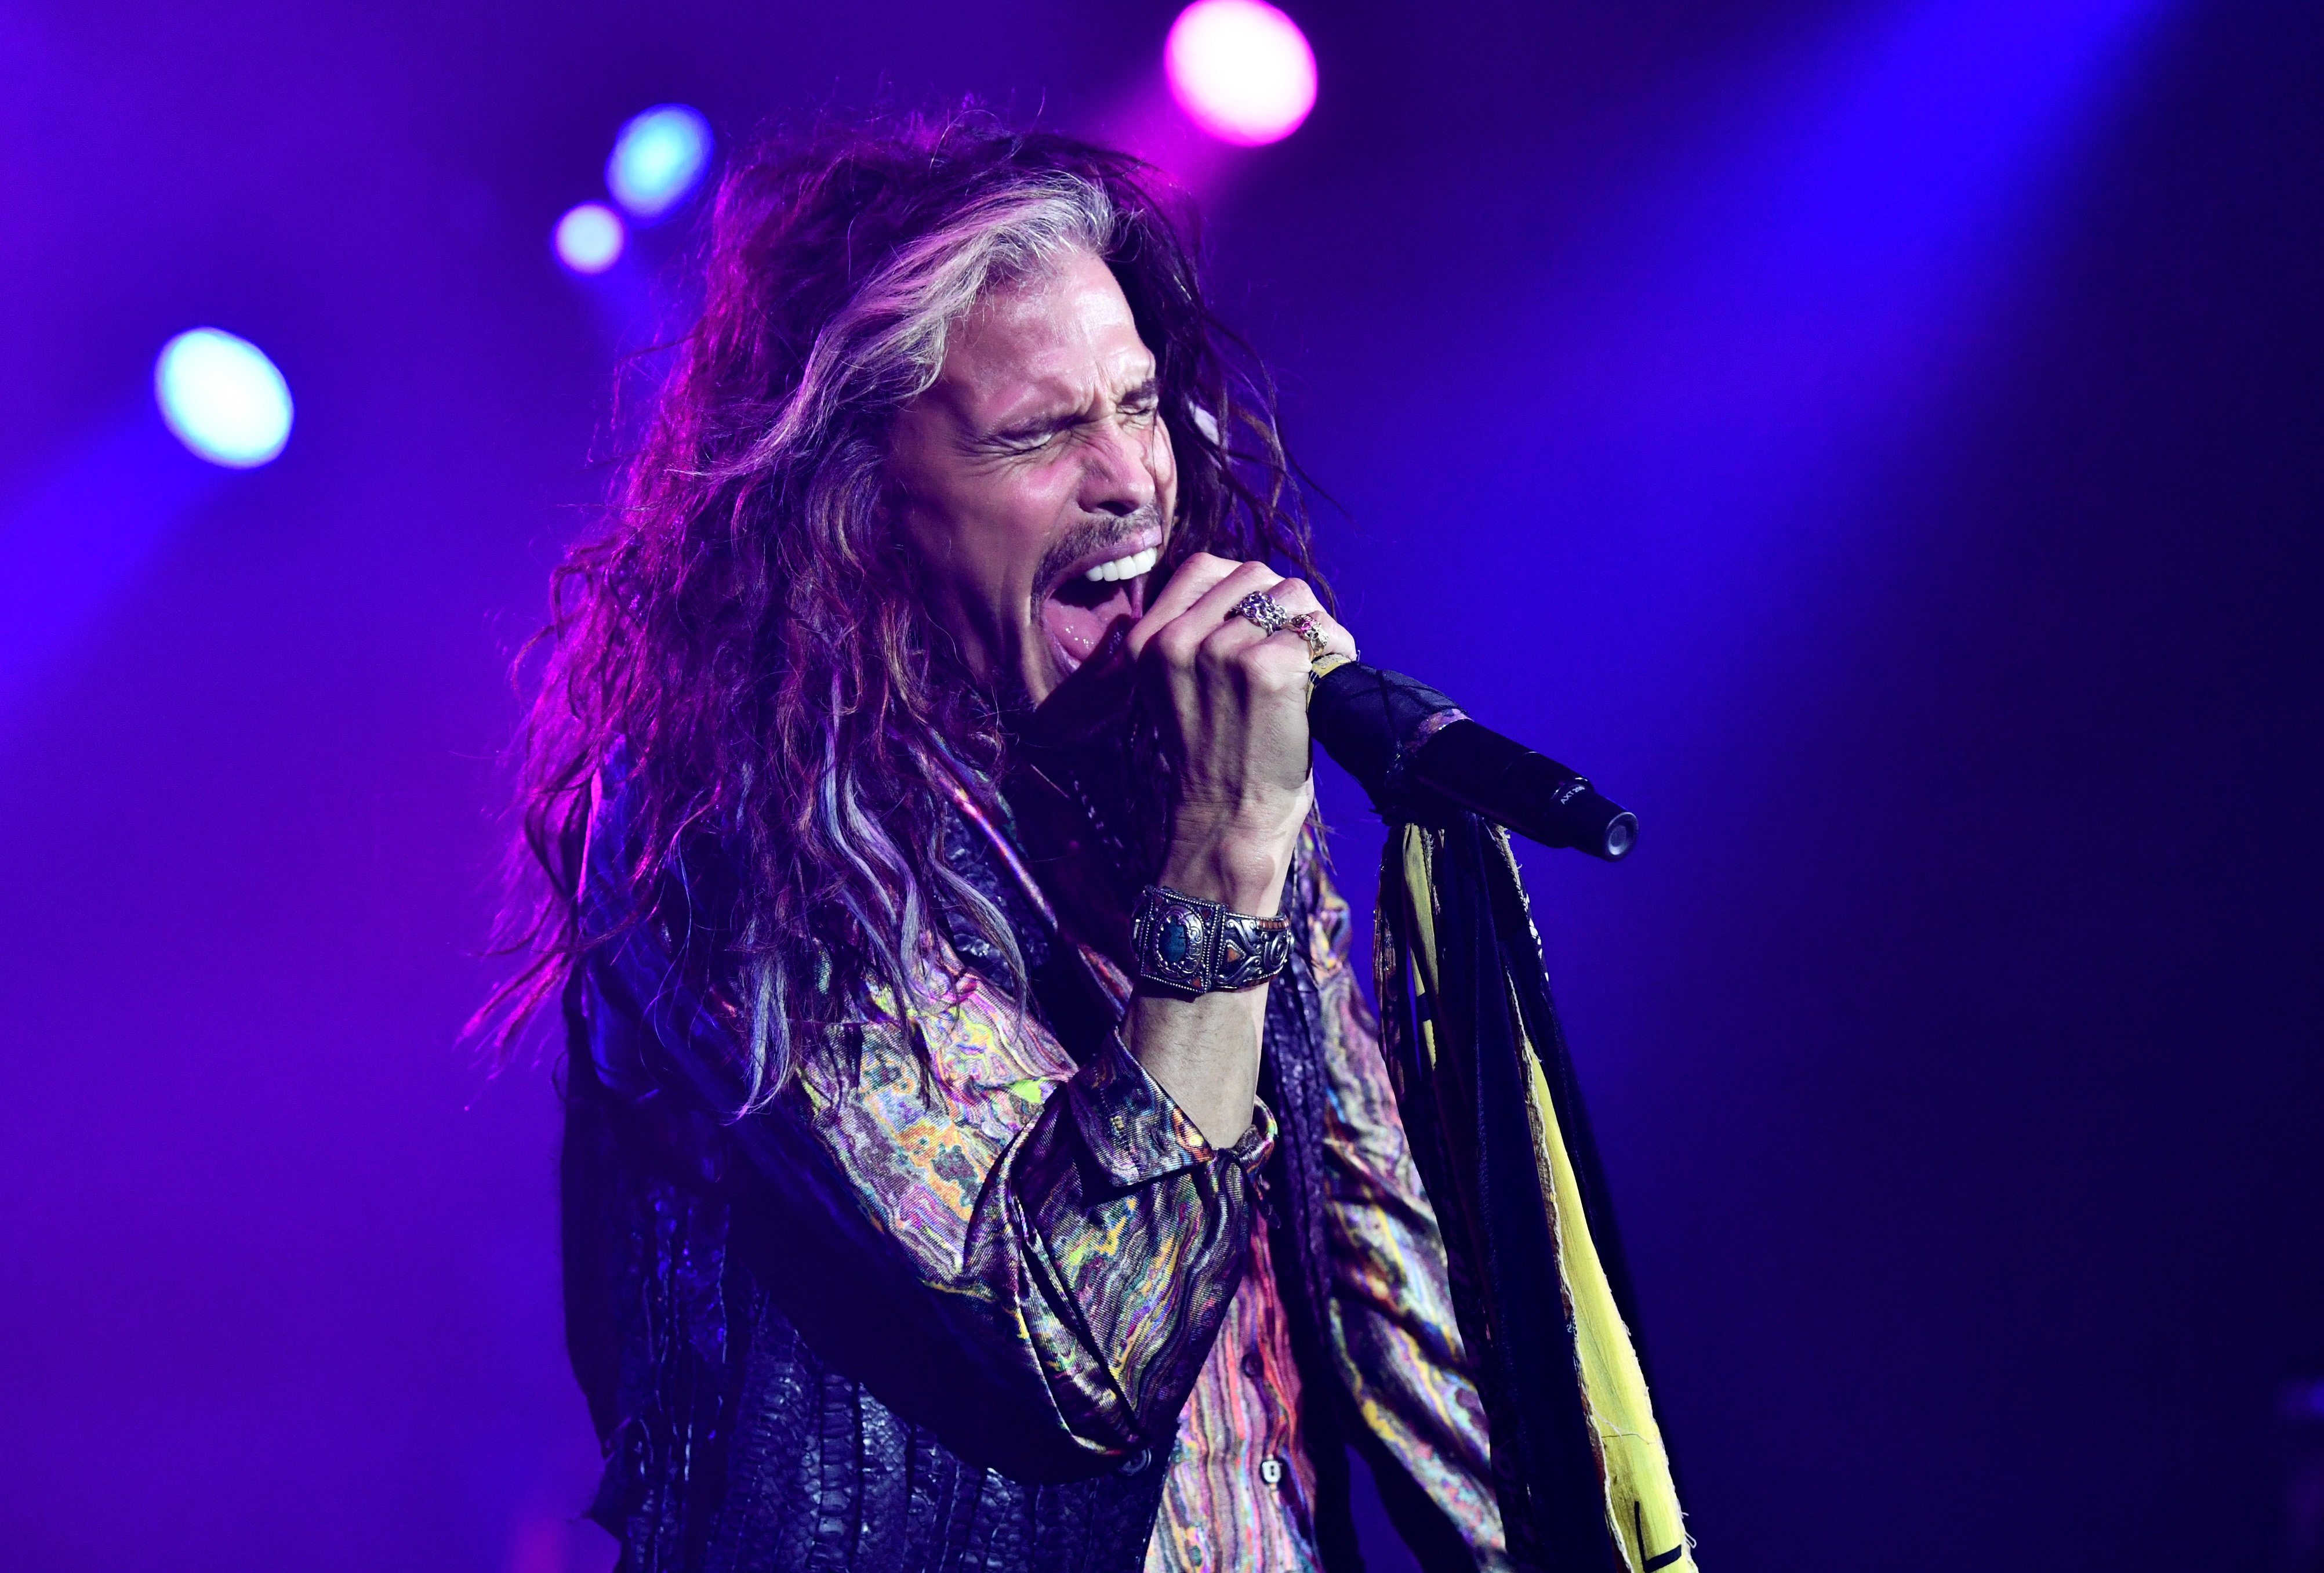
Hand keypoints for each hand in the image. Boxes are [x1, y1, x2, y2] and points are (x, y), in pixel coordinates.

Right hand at [1123, 554, 1357, 915]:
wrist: (1228, 823)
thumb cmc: (1214, 760)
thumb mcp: (1175, 690)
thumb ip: (1193, 636)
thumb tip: (1252, 587)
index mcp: (1146, 641)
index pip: (1203, 568)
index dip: (1243, 589)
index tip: (1260, 624)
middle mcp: (1176, 640)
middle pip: (1254, 574)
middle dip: (1284, 607)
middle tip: (1295, 650)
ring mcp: (1220, 651)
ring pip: (1292, 595)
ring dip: (1313, 626)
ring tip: (1312, 669)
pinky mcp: (1265, 668)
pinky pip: (1316, 632)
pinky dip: (1333, 653)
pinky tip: (1324, 685)